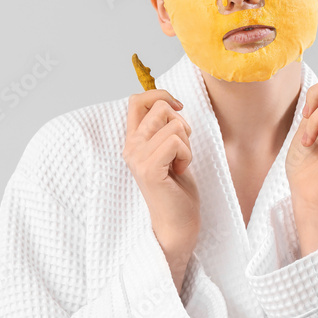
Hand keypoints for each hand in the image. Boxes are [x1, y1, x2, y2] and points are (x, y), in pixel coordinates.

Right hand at [122, 89, 200, 261]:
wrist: (177, 223)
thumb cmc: (177, 188)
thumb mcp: (168, 150)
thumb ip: (163, 128)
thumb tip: (169, 102)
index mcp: (133, 140)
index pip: (137, 100)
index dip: (160, 95)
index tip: (178, 108)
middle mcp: (130, 147)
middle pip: (160, 108)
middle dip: (181, 125)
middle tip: (180, 151)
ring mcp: (138, 158)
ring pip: (174, 125)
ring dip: (187, 145)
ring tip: (179, 164)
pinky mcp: (150, 169)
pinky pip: (177, 143)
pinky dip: (187, 155)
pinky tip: (180, 171)